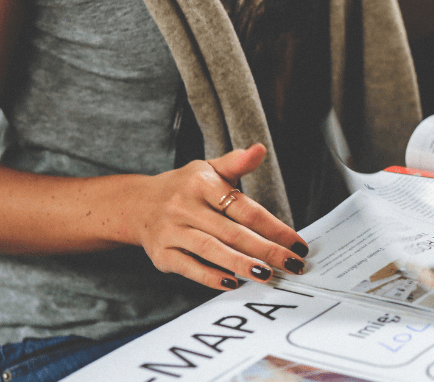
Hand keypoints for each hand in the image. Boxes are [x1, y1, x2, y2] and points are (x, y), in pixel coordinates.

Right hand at [132, 143, 308, 289]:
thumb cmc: (184, 188)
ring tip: (267, 275)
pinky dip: (210, 277)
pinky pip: (189, 267)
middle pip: (233, 232)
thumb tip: (259, 150)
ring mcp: (172, 231)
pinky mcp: (162, 254)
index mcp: (202, 184)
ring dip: (241, 264)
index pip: (246, 209)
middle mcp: (185, 207)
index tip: (297, 244)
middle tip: (291, 264)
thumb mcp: (208, 169)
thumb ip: (236, 163)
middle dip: (266, 250)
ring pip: (211, 250)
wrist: (137, 204)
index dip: (274, 228)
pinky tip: (233, 282)